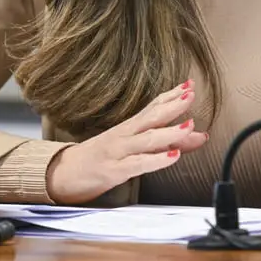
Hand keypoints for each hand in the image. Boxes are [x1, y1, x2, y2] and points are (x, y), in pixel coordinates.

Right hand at [45, 80, 207, 203]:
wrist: (61, 175)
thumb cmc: (98, 161)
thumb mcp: (134, 151)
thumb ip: (167, 144)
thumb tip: (199, 136)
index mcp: (127, 128)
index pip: (152, 107)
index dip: (171, 95)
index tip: (189, 84)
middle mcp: (123, 135)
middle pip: (150, 117)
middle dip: (172, 106)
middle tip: (191, 95)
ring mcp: (117, 151)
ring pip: (147, 139)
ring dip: (169, 131)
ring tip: (189, 125)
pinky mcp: (114, 170)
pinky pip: (138, 164)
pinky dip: (156, 160)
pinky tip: (172, 156)